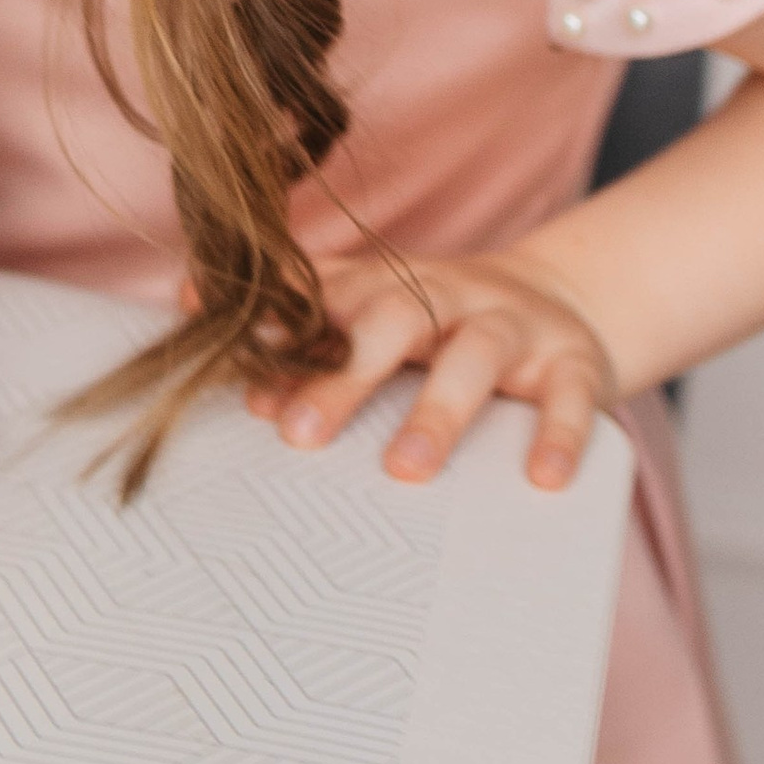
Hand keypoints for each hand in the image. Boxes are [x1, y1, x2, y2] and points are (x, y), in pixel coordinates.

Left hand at [249, 250, 617, 491]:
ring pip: (476, 356)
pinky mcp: (573, 361)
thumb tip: (190, 299)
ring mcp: (513, 325)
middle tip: (300, 436)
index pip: (329, 302)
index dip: (285, 340)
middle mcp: (448, 294)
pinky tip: (541, 479)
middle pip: (394, 321)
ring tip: (406, 467)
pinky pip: (572, 395)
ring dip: (439, 411)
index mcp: (389, 285)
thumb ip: (291, 304)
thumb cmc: (442, 317)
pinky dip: (560, 435)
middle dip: (345, 376)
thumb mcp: (372, 301)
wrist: (566, 298)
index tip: (244, 388)